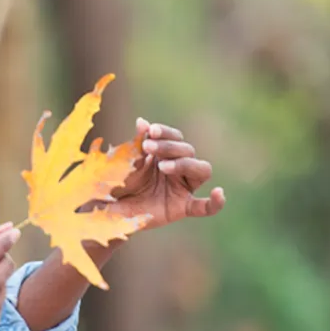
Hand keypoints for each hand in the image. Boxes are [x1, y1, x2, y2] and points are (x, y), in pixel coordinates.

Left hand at [108, 118, 224, 229]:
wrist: (110, 209)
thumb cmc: (118, 183)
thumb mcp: (127, 162)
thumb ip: (137, 145)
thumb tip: (142, 122)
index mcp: (165, 154)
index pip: (175, 137)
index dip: (165, 132)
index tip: (150, 130)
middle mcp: (178, 169)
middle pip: (188, 150)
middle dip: (169, 146)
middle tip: (148, 147)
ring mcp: (182, 188)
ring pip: (201, 170)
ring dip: (185, 164)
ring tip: (162, 166)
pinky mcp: (182, 208)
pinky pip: (205, 207)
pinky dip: (215, 202)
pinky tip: (219, 193)